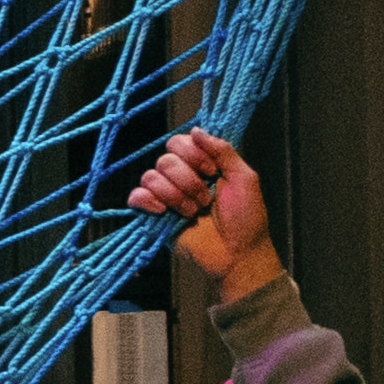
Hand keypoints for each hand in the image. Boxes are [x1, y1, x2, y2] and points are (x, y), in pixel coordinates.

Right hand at [128, 127, 283, 302]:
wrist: (237, 254)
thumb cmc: (247, 219)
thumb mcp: (244, 177)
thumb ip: (223, 150)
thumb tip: (196, 129)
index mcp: (202, 165)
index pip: (180, 142)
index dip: (193, 154)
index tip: (212, 171)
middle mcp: (182, 177)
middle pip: (165, 159)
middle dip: (187, 180)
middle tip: (206, 199)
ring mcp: (166, 196)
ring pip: (151, 176)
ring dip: (175, 195)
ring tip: (193, 212)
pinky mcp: (153, 215)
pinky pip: (136, 196)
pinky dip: (148, 200)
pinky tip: (163, 211)